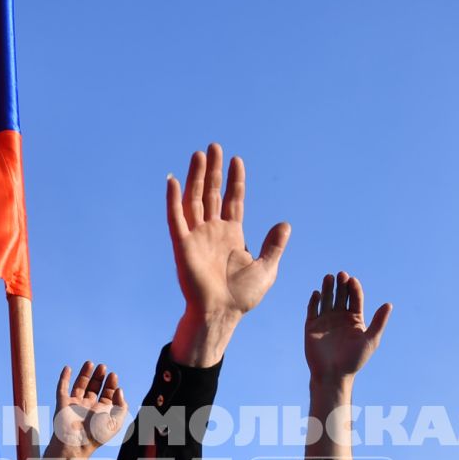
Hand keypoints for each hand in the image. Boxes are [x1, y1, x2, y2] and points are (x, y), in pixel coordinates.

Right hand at [51, 362, 128, 453]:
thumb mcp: (116, 421)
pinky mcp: (62, 403)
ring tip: (91, 363)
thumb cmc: (96, 435)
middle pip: (94, 388)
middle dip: (99, 377)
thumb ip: (122, 405)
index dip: (111, 384)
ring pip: (79, 386)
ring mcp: (75, 405)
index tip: (113, 376)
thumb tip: (119, 390)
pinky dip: (64, 378)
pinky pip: (62, 388)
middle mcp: (88, 408)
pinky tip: (68, 368)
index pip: (107, 395)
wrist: (75, 443)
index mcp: (101, 412)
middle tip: (103, 367)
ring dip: (84, 374)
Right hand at [167, 144, 289, 365]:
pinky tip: (174, 180)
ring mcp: (197, 236)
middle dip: (213, 170)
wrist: (221, 313)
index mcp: (232, 234)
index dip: (236, 180)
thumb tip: (285, 224)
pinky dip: (173, 199)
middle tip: (214, 146)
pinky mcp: (182, 245)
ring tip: (198, 155)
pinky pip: (176, 218)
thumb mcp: (267, 268)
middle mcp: (213, 231)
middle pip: (212, 193)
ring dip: (195, 177)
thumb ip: (274, 245)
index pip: (233, 200)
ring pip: (194, 199)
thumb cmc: (243, 296)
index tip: (237, 159)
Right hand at [303, 271, 391, 382]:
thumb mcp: (370, 340)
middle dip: (341, 284)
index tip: (352, 280)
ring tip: (329, 277)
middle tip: (341, 275)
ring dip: (327, 288)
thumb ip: (378, 322)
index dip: (354, 288)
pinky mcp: (312, 326)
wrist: (333, 375)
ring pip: (326, 299)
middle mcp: (340, 317)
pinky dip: (314, 301)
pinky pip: (312, 309)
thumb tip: (389, 304)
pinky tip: (317, 294)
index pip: (355, 298)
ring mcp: (325, 321)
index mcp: (355, 319)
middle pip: (341, 295)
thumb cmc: (354, 360)